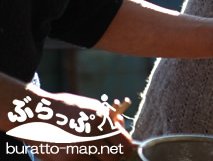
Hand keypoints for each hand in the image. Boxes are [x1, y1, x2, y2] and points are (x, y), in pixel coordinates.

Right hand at [11, 88, 133, 160]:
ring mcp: (75, 152)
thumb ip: (110, 120)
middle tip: (108, 148)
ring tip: (90, 146)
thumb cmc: (68, 108)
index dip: (127, 147)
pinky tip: (77, 149)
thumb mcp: (93, 107)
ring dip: (97, 157)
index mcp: (100, 121)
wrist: (36, 113)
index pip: (124, 145)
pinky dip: (83, 159)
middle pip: (113, 159)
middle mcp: (89, 137)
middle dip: (113, 154)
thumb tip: (124, 131)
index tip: (124, 146)